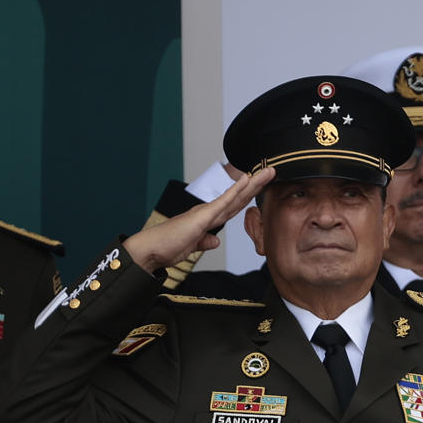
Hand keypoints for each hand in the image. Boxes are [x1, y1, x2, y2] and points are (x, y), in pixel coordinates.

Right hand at [124, 165, 273, 272]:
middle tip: (272, 171)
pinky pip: (222, 202)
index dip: (249, 195)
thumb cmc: (167, 247)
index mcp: (207, 219)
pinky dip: (235, 190)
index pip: (234, 206)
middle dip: (256, 185)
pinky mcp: (201, 216)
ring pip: (234, 196)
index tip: (263, 186)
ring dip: (252, 183)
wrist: (149, 250)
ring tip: (267, 171)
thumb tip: (215, 240)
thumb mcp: (193, 246)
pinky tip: (246, 179)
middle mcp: (208, 212)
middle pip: (238, 197)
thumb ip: (205, 241)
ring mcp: (205, 212)